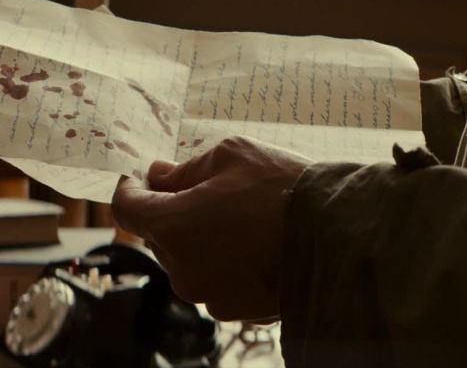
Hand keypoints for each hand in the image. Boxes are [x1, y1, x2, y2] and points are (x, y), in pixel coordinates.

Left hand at [112, 136, 311, 320]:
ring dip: (197, 237)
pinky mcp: (233, 310)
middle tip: (202, 188)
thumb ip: (183, 169)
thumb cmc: (283, 189)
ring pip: (186, 258)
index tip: (137, 178)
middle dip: (171, 209)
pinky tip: (251, 243)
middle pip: (158, 234)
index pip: (127, 209)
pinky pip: (212, 278)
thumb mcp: (230, 156)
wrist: (339, 238)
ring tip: (237, 216)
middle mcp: (181, 268)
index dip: (128, 189)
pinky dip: (221, 260)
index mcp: (171, 226)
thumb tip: (158, 176)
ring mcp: (207, 294)